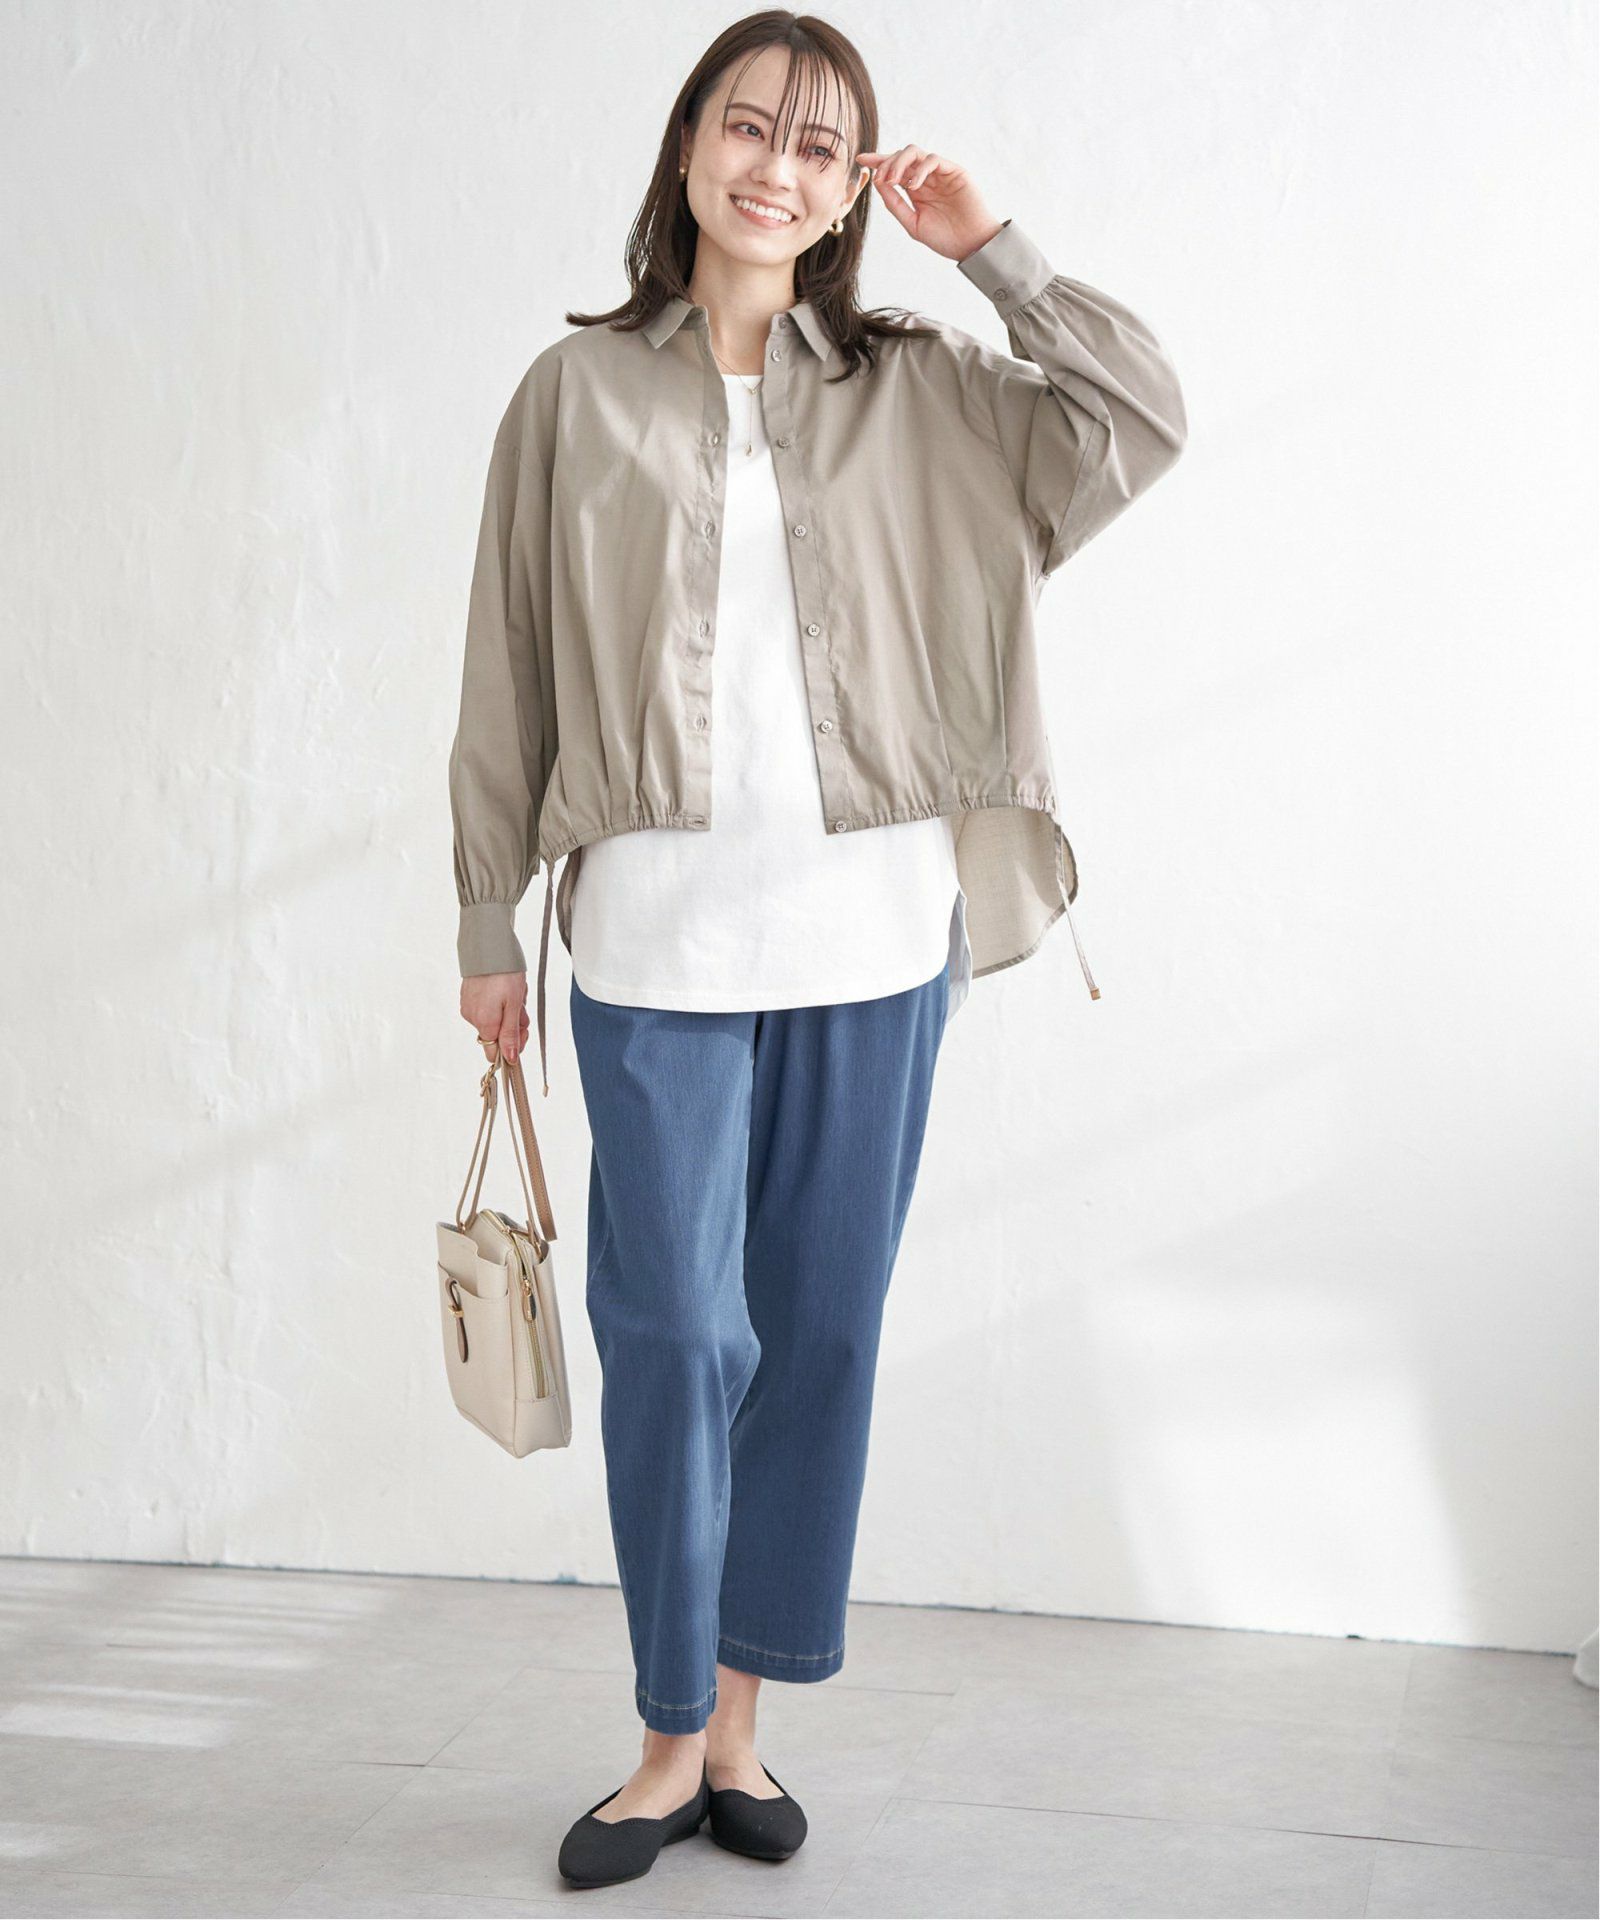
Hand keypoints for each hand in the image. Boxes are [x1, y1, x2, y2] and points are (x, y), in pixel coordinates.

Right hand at [461, 971, 529, 1064]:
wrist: (489, 946)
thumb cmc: (504, 973)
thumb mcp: (514, 1005)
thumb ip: (510, 1034)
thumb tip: (510, 1058)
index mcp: (484, 1022)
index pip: (494, 1053)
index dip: (512, 1047)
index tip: (523, 1032)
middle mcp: (472, 1017)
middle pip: (497, 1034)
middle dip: (514, 1023)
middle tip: (522, 1007)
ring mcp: (469, 1006)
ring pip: (495, 1019)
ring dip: (509, 1010)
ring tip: (515, 992)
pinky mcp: (469, 996)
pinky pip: (488, 1007)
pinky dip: (500, 1001)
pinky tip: (506, 988)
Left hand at [853, 145, 1003, 263]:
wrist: (971, 246)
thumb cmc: (945, 238)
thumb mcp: (913, 223)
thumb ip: (895, 204)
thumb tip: (877, 182)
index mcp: (915, 190)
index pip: (894, 170)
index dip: (878, 162)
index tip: (861, 160)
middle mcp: (926, 179)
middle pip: (902, 157)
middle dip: (886, 163)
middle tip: (880, 177)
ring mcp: (940, 174)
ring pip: (915, 153)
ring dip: (900, 162)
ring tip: (894, 180)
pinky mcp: (954, 171)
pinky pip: (933, 160)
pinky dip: (920, 169)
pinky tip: (913, 186)